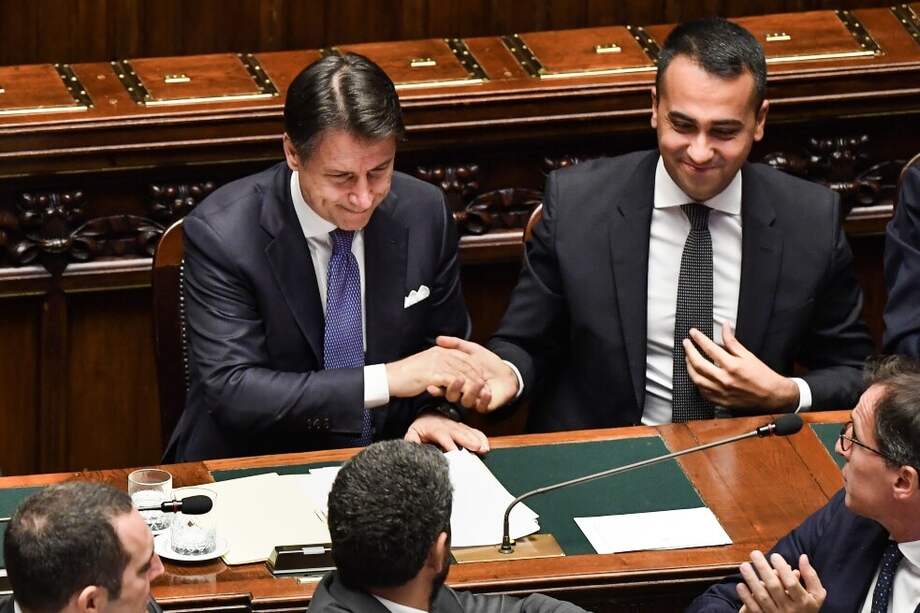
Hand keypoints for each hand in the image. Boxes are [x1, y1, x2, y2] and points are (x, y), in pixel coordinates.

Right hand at [386, 346, 485, 406]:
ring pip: (461, 372)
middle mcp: (440, 354)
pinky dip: (462, 388)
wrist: (390, 378)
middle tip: (484, 386)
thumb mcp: (425, 366)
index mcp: (439, 351)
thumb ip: (437, 366)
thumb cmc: (405, 375)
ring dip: (472, 383)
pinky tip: (466, 395)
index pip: (463, 357)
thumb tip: (447, 374)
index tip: (481, 377)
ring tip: (479, 392)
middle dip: (476, 375)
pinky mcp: (433, 374)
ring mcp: (436, 363)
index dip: (474, 367)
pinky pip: (453, 380)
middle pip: (466, 363)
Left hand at [405, 412, 489, 453]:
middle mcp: (448, 426)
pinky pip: (474, 431)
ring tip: (483, 448)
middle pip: (459, 433)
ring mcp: (457, 426)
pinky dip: (480, 437)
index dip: (449, 444)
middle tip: (476, 449)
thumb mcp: (412, 433)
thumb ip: (412, 441)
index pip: (442, 436)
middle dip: (468, 441)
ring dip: (476, 440)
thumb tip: (412, 449)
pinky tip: (485, 445)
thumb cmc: (421, 427)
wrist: (428, 414)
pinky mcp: (463, 428)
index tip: (455, 452)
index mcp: (435, 428)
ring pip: (468, 432)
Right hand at [434, 336, 518, 411]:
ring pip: (465, 401)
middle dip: (453, 389)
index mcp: (456, 379)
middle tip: (458, 380)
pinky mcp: (483, 405)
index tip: (433, 382)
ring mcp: (472, 399)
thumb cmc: (487, 361)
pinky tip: (488, 393)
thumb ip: (456, 344)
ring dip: (470, 393)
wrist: (507, 373)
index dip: (439, 382)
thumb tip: (438, 339)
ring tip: (479, 384)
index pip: (443, 382)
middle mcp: (462, 391)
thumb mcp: (471, 349)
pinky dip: (484, 401)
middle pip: (451, 394)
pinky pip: (481, 407)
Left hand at [683, 321, 798, 410]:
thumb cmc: (762, 375)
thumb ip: (732, 341)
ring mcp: (721, 392)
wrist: (772, 396)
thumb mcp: (748, 355)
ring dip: (689, 367)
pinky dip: (696, 382)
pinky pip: (701, 391)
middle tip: (686, 343)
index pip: (710, 349)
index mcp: (733, 366)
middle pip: (698, 364)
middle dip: (689, 351)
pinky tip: (696, 375)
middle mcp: (724, 380)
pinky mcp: (720, 401)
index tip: (693, 333)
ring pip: (696, 379)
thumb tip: (725, 326)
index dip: (699, 339)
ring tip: (688, 358)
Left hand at [737, 551, 824, 612]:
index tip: (774, 555)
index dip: (783, 569)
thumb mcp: (816, 595)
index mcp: (803, 601)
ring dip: (752, 580)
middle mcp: (790, 609)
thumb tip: (803, 557)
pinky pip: (754, 609)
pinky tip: (740, 585)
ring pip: (762, 597)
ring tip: (744, 565)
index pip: (791, 583)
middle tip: (755, 553)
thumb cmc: (807, 607)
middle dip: (763, 569)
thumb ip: (811, 576)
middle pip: (774, 587)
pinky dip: (747, 598)